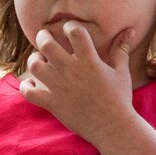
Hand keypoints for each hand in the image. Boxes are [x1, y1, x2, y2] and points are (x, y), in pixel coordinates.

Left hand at [20, 22, 136, 142]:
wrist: (113, 128)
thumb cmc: (119, 98)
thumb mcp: (121, 71)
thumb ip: (121, 49)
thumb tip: (129, 30)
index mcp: (89, 60)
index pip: (74, 31)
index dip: (70, 26)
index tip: (70, 29)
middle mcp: (72, 71)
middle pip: (47, 44)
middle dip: (43, 36)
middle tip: (46, 37)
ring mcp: (59, 88)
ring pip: (35, 66)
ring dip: (34, 60)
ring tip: (39, 60)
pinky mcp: (52, 104)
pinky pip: (29, 92)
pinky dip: (26, 86)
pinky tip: (32, 84)